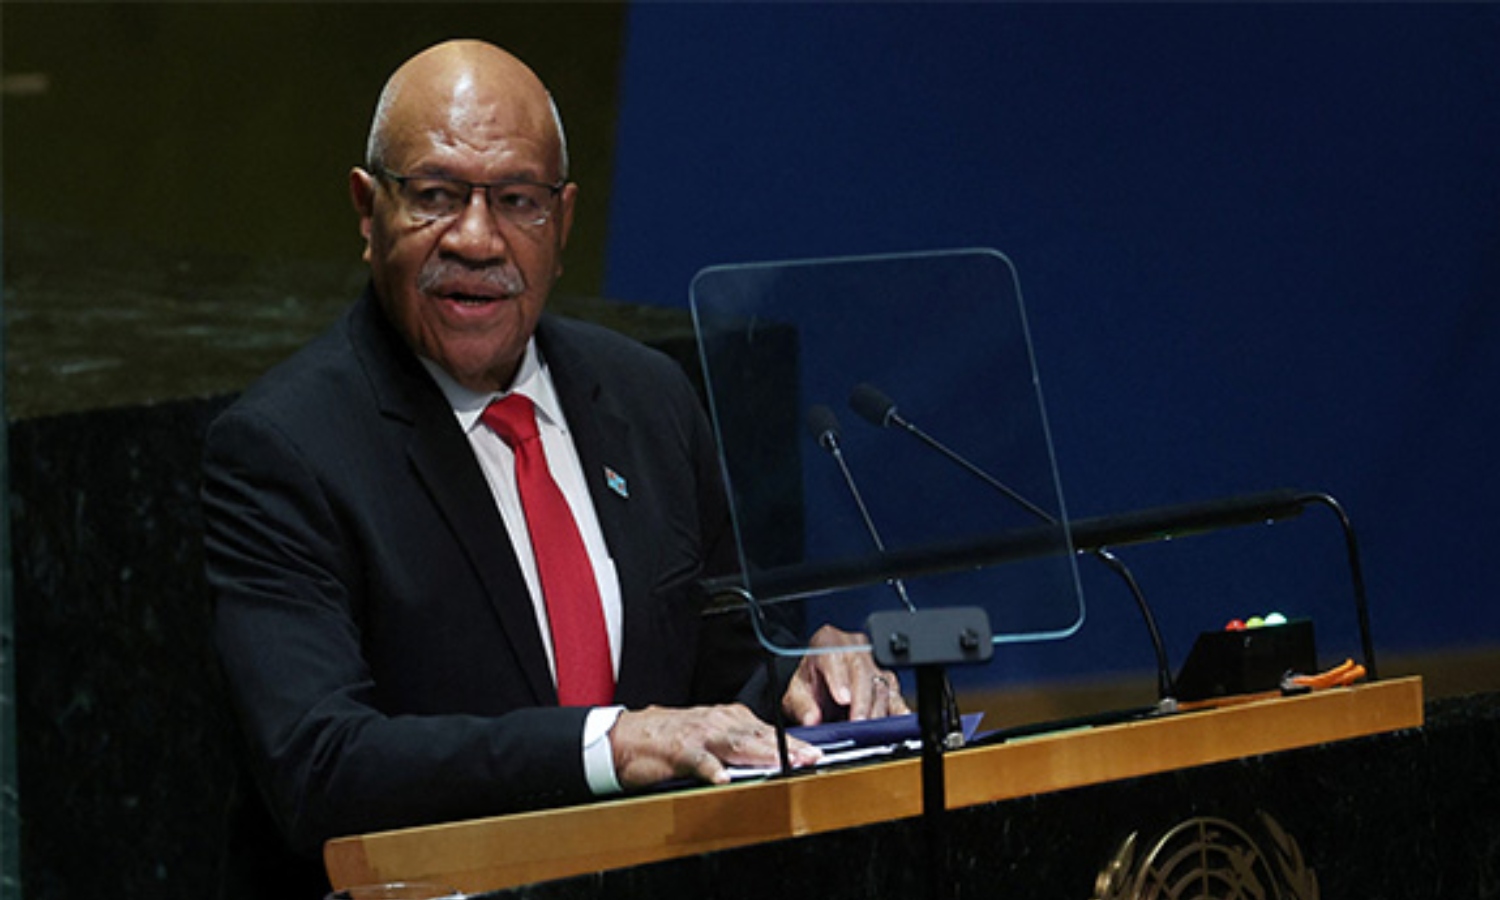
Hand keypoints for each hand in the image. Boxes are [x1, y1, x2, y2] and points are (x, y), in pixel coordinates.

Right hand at [610, 704, 820, 788]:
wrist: (624, 737)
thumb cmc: (668, 738)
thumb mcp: (709, 736)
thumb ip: (737, 746)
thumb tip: (769, 759)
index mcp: (727, 718)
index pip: (767, 731)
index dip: (793, 743)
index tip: (816, 754)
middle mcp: (717, 723)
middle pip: (759, 736)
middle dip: (788, 748)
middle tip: (811, 759)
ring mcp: (698, 736)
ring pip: (736, 744)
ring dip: (761, 755)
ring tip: (783, 765)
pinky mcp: (678, 751)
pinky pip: (698, 760)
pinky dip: (712, 769)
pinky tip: (724, 779)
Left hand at [781, 625, 910, 725]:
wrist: (817, 682)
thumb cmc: (808, 681)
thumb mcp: (795, 692)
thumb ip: (803, 705)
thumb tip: (812, 719)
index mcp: (827, 640)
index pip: (834, 655)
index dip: (840, 678)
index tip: (843, 699)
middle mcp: (854, 648)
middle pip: (862, 671)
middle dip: (862, 701)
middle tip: (858, 723)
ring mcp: (873, 663)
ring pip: (882, 684)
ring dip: (878, 710)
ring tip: (871, 731)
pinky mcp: (887, 680)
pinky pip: (895, 695)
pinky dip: (896, 711)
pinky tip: (894, 723)